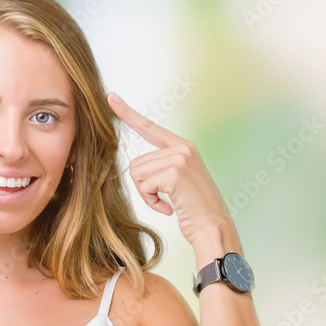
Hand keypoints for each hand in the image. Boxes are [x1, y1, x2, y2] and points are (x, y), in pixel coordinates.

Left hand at [106, 91, 234, 245]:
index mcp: (184, 147)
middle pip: (137, 162)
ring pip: (137, 174)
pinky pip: (143, 186)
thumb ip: (163, 166)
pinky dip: (151, 202)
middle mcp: (183, 148)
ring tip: (169, 202)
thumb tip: (136, 166)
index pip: (150, 127)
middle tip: (165, 198)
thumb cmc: (196, 209)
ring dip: (147, 195)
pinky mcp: (174, 173)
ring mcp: (179, 158)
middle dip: (144, 186)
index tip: (111, 98)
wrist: (213, 227)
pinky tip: (170, 208)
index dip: (128, 113)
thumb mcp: (181, 180)